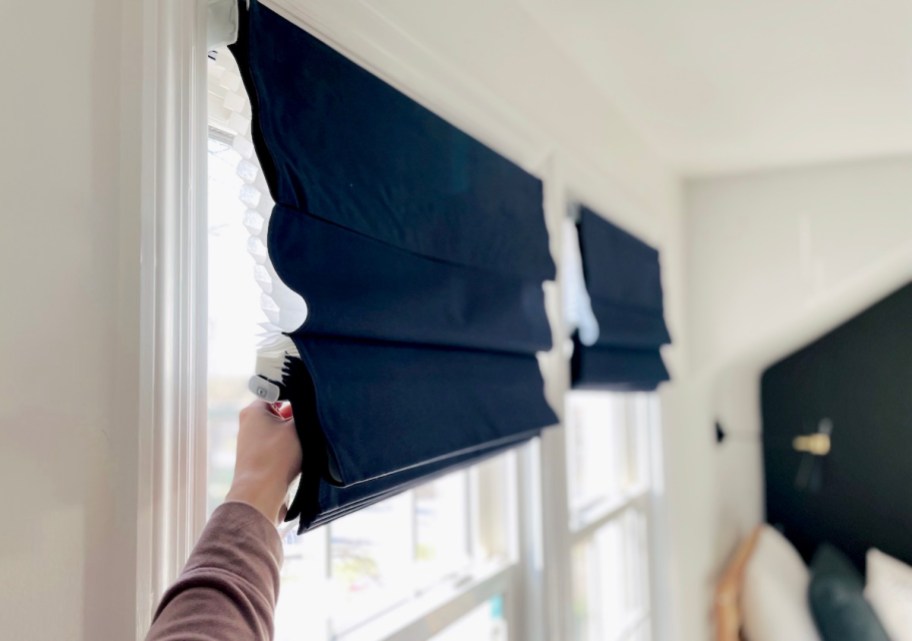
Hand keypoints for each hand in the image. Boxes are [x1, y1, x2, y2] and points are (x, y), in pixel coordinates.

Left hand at [226, 400, 302, 524]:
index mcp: (253, 410)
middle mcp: (248, 424)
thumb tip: (311, 406)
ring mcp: (251, 443)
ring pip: (279, 432)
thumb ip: (305, 412)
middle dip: (295, 420)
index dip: (296, 399)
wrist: (261, 494)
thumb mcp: (297, 427)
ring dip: (294, 437)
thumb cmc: (277, 457)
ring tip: (305, 444)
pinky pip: (276, 448)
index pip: (278, 394)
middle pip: (279, 414)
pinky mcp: (256, 460)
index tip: (310, 406)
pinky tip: (299, 458)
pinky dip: (288, 450)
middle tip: (310, 426)